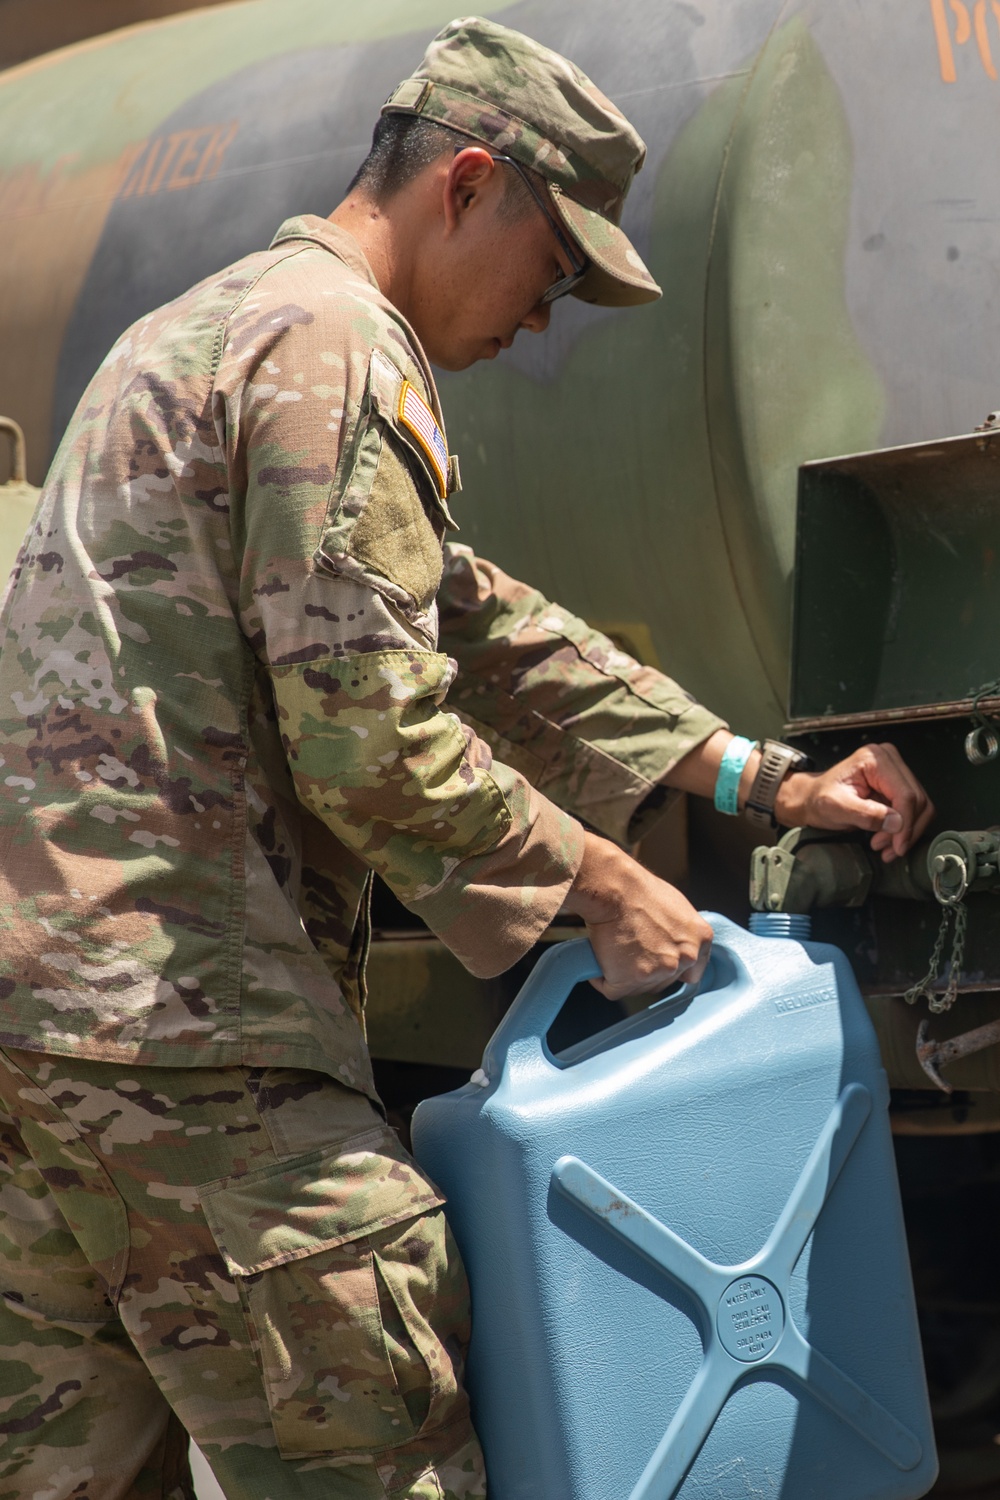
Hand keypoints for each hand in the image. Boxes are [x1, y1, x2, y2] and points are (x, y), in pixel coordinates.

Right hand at [563, 832, 712, 999]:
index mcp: (701, 940)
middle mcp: (685, 959)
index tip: (658, 963)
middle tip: (629, 950)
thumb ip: (683, 933)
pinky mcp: (631, 981)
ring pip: (639, 987)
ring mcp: (659, 972)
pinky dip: (603, 979)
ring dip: (625, 976)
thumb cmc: (639, 889)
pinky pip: (613, 990)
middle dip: (648, 971)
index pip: (692, 972)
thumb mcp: (677, 907)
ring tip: (614, 950)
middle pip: (665, 982)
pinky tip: (600, 961)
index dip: (672, 968)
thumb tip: (673, 945)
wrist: (614, 888)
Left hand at [773, 743, 933, 861]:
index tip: (897, 845)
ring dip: (906, 832)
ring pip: (921, 807)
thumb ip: (865, 814)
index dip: (905, 823)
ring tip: (885, 847)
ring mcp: (895, 773)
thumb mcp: (836, 808)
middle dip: (905, 830)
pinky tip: (888, 841)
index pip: (905, 794)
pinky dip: (905, 830)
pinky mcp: (897, 786)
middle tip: (888, 849)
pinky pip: (913, 811)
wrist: (811, 800)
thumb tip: (896, 822)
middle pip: (917, 800)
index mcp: (875, 759)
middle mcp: (889, 760)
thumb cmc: (818, 799)